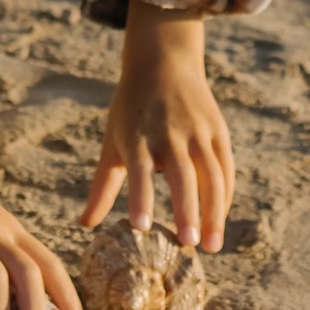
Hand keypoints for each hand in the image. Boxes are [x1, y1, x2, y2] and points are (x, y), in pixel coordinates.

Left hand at [82, 4, 233, 252]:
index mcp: (138, 136)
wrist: (164, 63)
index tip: (141, 227)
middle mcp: (170, 133)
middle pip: (182, 175)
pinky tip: (219, 222)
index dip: (140, 198)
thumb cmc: (131, 111)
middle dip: (187, 211)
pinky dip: (224, 197)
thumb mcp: (112, 142)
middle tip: (189, 246)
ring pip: (211, 174)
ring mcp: (198, 131)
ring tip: (212, 246)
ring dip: (214, 212)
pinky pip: (225, 168)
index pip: (139, 171)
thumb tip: (84, 226)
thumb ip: (102, 187)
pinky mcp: (218, 130)